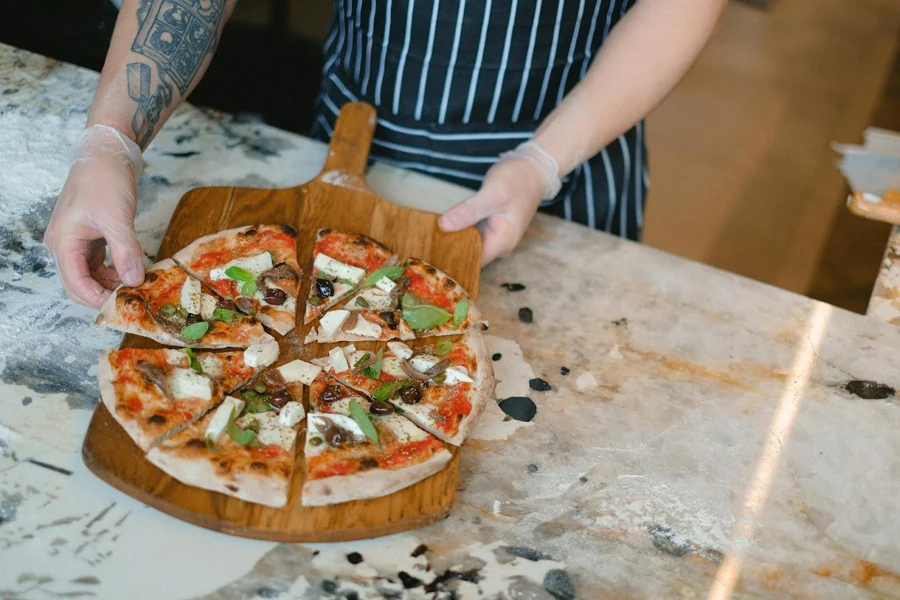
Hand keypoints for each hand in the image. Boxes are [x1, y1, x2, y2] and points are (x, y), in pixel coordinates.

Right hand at [44, 125, 144, 307]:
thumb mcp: (117, 218)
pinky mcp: (92, 236)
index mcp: (63, 242)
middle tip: (134, 299)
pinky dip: (116, 269)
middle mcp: (66, 245)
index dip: (98, 299)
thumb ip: (125, 252)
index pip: (76, 284)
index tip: (124, 306)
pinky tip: (135, 270)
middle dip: (105, 294)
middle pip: (81, 284)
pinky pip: (101, 263)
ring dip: (113, 283)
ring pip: (92, 275)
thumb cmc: (105, 179)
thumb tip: (133, 281)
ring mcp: (78, 241)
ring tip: (139, 284)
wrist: (107, 152)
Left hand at [438, 157, 544, 265]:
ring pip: (469, 244)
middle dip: (449, 250)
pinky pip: (471, 233)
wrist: (533, 168)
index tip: (431, 253)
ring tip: (429, 236)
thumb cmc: (517, 180)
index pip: (472, 262)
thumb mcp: (492, 194)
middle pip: (469, 255)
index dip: (452, 259)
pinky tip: (443, 225)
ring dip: (453, 239)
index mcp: (502, 243)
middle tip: (425, 243)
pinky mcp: (490, 227)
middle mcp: (499, 245)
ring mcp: (495, 236)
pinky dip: (459, 230)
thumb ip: (468, 211)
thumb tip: (443, 225)